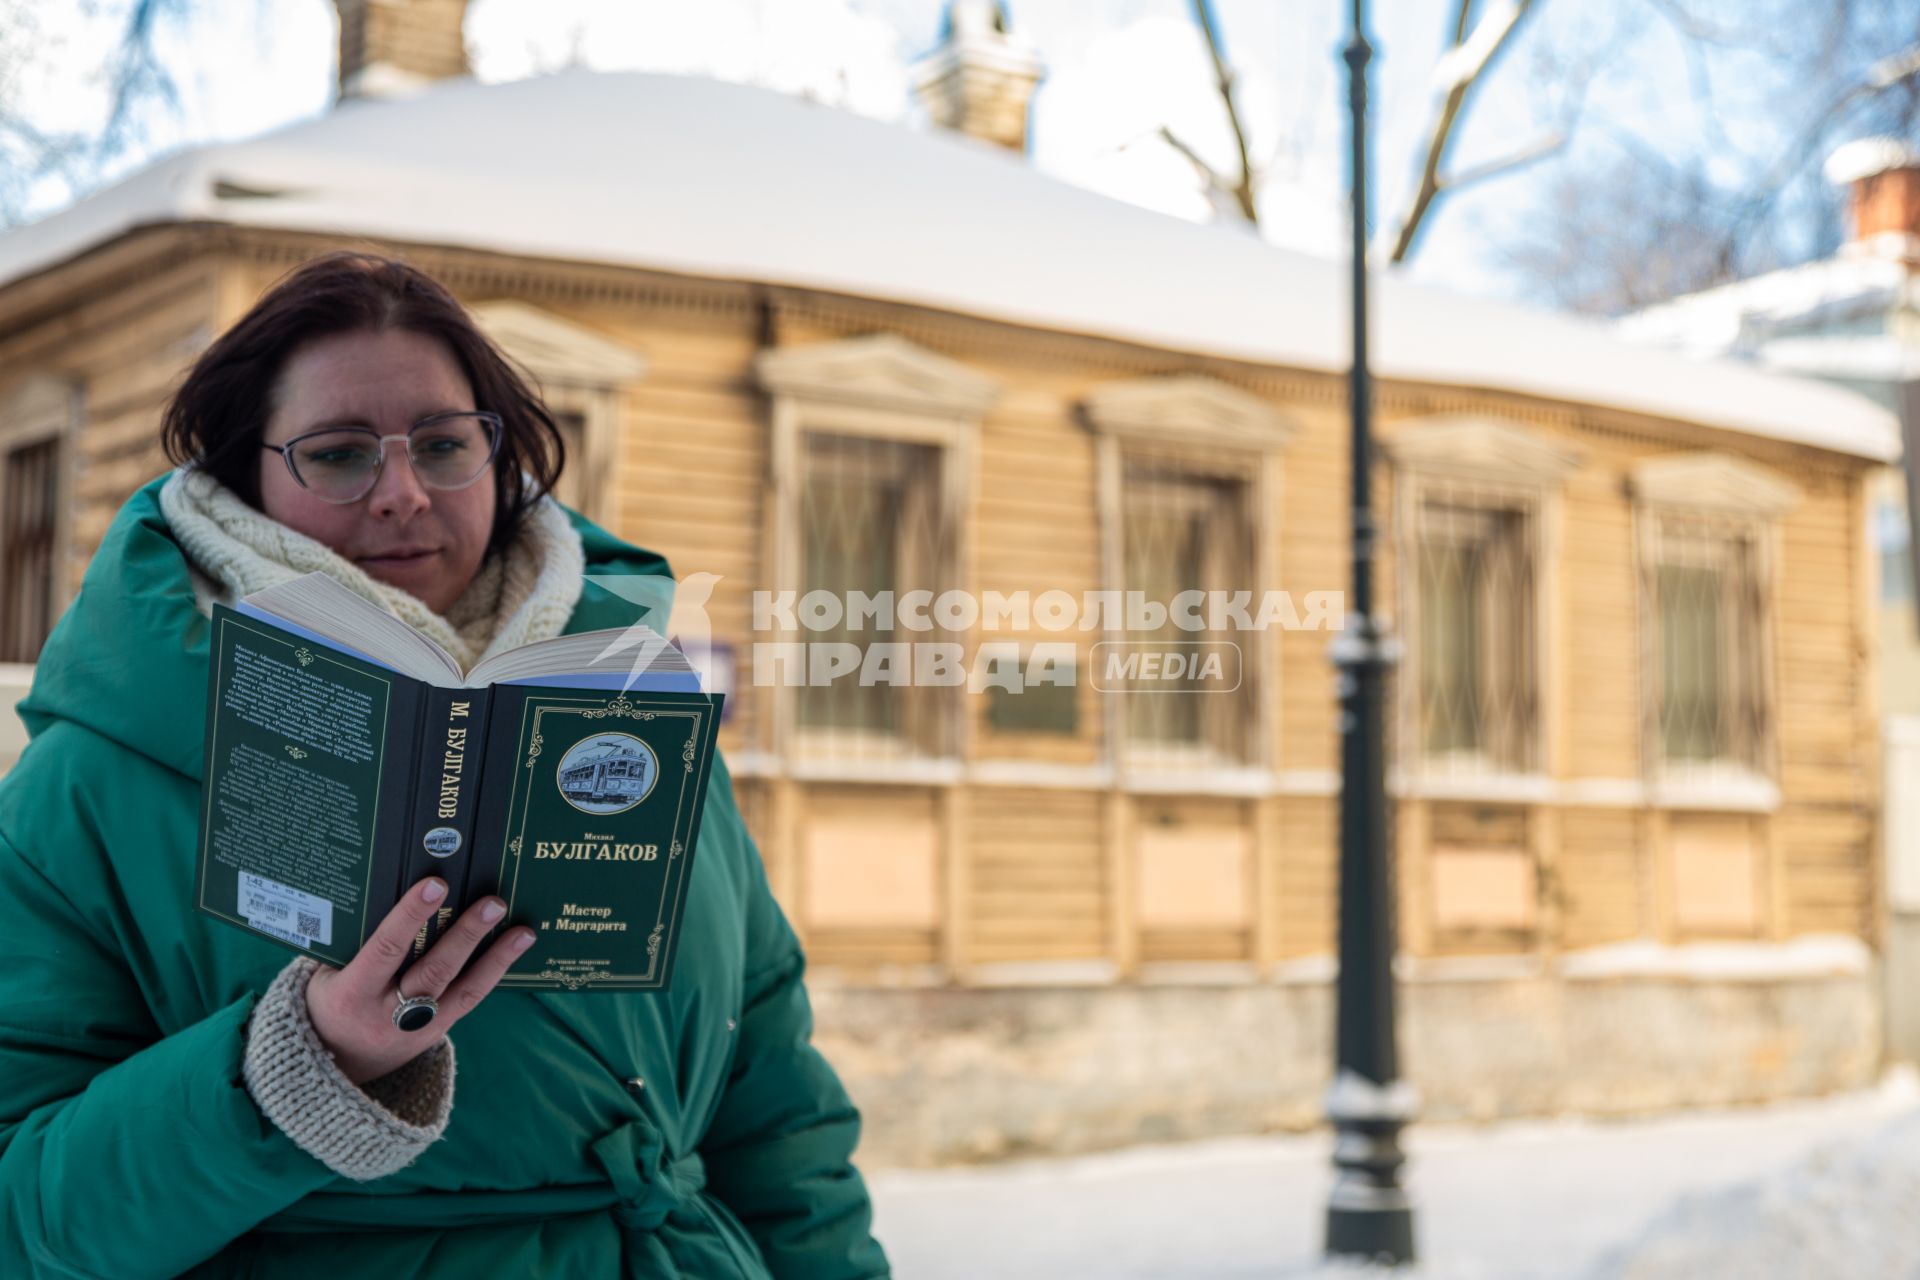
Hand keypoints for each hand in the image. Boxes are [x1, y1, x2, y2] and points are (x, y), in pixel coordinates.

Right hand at [306, 877, 535, 1085]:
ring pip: (461, 989)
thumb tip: (390, 892)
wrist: (333, 1066)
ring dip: (495, 957)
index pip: (385, 948)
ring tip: (522, 931)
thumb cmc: (329, 1003)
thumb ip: (353, 944)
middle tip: (492, 904)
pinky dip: (494, 973)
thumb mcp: (325, 976)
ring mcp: (416, 1027)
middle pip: (433, 970)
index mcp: (352, 993)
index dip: (410, 916)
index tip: (435, 884)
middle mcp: (386, 1014)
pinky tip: (514, 950)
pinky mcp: (436, 1033)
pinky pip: (469, 1000)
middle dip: (465, 935)